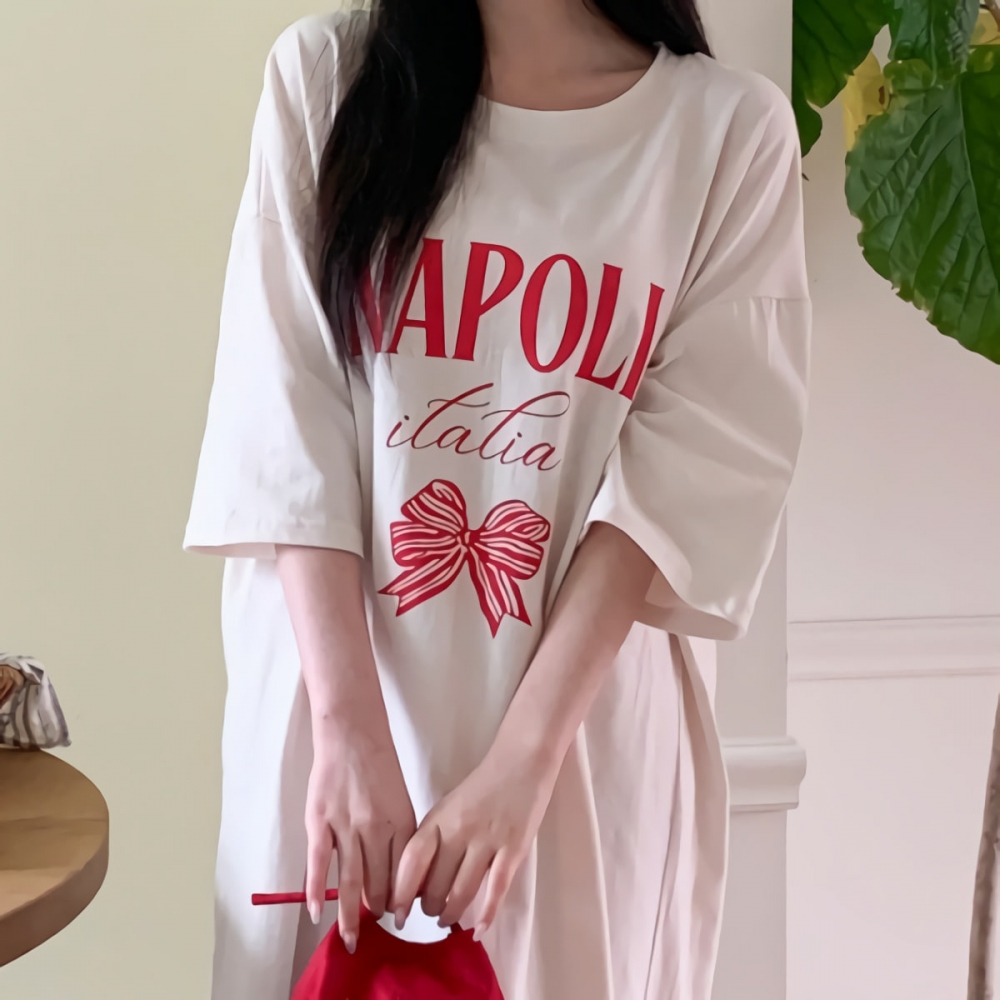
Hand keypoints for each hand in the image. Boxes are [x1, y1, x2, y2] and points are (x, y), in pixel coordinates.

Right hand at [306, 717, 415, 952]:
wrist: (353, 734)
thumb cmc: (379, 766)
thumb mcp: (401, 800)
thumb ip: (400, 836)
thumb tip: (398, 875)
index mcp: (402, 823)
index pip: (405, 874)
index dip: (402, 899)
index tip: (401, 916)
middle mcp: (377, 828)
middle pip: (378, 881)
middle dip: (378, 908)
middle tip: (374, 926)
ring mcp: (346, 825)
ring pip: (350, 879)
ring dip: (350, 913)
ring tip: (350, 938)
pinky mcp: (320, 821)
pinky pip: (318, 863)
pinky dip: (316, 890)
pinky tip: (316, 912)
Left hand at [392, 739, 558, 936]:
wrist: (523, 760)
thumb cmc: (483, 786)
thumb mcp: (449, 807)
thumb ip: (434, 839)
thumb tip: (418, 881)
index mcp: (439, 818)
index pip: (411, 861)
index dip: (401, 892)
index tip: (397, 913)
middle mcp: (459, 831)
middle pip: (435, 883)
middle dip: (429, 907)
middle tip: (431, 913)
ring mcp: (488, 840)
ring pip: (461, 891)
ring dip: (451, 913)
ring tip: (448, 920)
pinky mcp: (514, 849)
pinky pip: (496, 889)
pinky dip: (486, 914)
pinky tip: (478, 930)